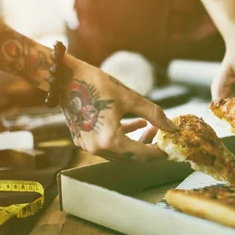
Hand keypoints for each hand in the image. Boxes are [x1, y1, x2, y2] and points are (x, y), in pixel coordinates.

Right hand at [61, 60, 175, 161]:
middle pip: (131, 156)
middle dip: (148, 146)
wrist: (63, 77)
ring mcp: (88, 146)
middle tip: (160, 132)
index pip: (142, 155)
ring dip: (136, 141)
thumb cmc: (96, 84)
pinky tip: (136, 123)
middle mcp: (98, 149)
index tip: (170, 145)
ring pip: (120, 152)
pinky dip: (123, 137)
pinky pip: (108, 145)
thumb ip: (153, 114)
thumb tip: (171, 127)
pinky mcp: (83, 139)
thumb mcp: (129, 97)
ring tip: (149, 126)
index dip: (159, 152)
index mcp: (110, 140)